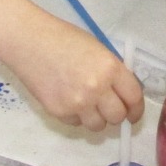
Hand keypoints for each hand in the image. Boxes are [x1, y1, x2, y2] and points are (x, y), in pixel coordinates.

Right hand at [0, 22, 143, 131]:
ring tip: (87, 105)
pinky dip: (76, 116)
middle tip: (109, 109)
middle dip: (116, 115)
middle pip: (117, 117)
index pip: (134, 98)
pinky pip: (76, 123)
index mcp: (110, 68)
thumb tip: (122, 95)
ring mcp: (77, 103)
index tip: (133, 115)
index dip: (136, 110)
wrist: (29, 41)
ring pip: (98, 126)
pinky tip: (67, 99)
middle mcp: (97, 89)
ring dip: (96, 118)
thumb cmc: (64, 39)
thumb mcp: (97, 50)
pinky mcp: (59, 112)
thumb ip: (112, 72)